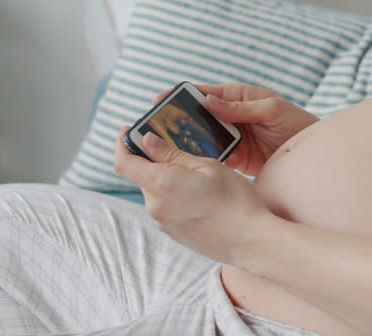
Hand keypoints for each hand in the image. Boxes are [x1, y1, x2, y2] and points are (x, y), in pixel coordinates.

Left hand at [114, 126, 272, 264]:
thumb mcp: (207, 166)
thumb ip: (172, 154)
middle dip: (156, 162)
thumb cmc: (235, 200)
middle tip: (183, 152)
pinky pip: (167, 207)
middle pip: (143, 176)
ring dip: (169, 180)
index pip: (123, 163)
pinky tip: (202, 196)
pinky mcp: (173, 234)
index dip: (121, 144)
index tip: (127, 131)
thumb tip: (147, 141)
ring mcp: (162, 223)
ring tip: (200, 178)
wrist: (250, 241)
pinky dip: (176, 196)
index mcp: (160, 184)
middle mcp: (155, 206)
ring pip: (157, 192)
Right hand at [149, 83, 319, 175]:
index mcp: (238, 98)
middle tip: (156, 129)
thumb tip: (209, 101)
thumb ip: (241, 107)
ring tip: (166, 148)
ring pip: (201, 138)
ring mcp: (231, 137)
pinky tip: (190, 165)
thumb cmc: (297, 124)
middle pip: (197, 117)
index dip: (181, 95)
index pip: (204, 93)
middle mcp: (231, 116)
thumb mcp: (272, 110)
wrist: (312, 156)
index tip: (160, 100)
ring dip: (187, 142)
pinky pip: (212, 157)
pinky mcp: (235, 158)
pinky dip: (202, 160)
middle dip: (178, 122)